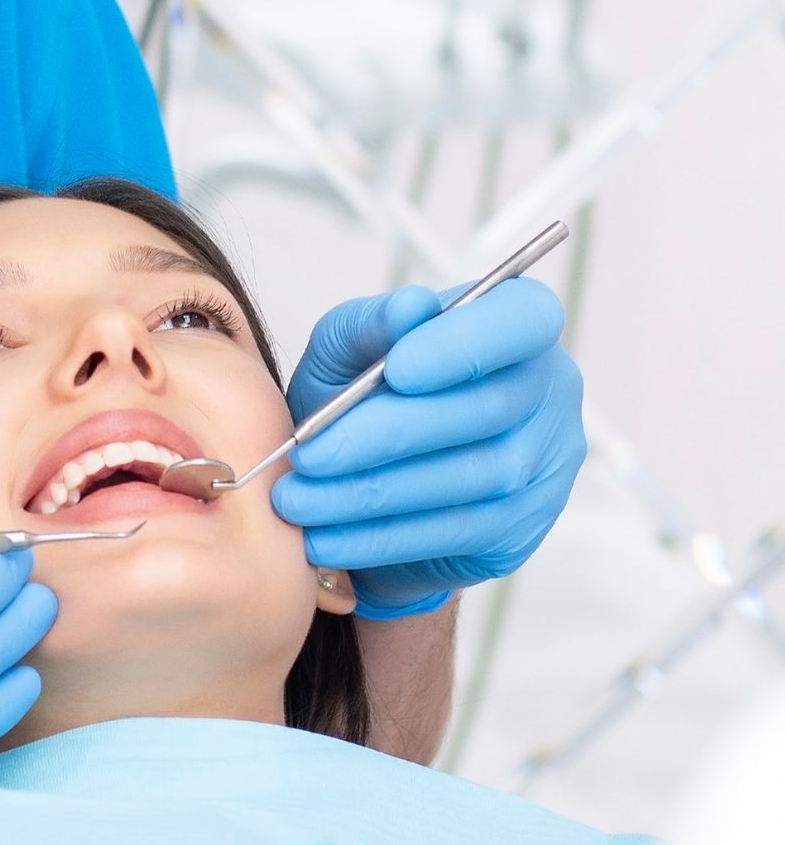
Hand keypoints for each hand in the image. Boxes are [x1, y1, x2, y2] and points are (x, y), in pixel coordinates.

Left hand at [270, 279, 585, 619]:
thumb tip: (410, 307)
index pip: (523, 319)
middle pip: (482, 411)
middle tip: (308, 455)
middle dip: (383, 437)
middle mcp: (547, 394)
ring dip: (370, 494)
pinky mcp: (521, 530)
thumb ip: (370, 324)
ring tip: (298, 500)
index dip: (464, 346)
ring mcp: (544, 467)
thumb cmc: (359, 395)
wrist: (365, 477)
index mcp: (515, 326)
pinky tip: (324, 537)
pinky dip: (379, 537)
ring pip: (463, 479)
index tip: (397, 369)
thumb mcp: (346, 351)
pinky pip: (451, 533)